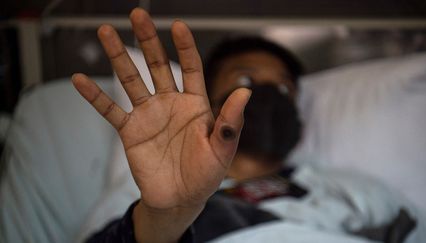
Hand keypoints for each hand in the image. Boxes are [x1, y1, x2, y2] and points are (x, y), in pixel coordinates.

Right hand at [72, 8, 249, 241]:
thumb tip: (245, 92)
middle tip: (137, 15)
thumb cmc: (206, 175)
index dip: (184, 47)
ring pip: (131, 80)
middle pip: (157, 65)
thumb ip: (230, 122)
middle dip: (148, 40)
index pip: (190, 68)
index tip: (177, 25)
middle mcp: (170, 104)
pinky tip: (80, 80)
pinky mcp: (130, 131)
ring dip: (118, 57)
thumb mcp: (223, 149)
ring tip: (106, 32)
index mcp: (195, 105)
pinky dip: (95, 96)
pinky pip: (110, 110)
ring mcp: (148, 115)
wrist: (181, 199)